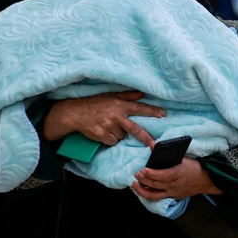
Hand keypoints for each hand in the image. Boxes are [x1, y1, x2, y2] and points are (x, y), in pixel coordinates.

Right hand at [43, 91, 163, 145]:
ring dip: (119, 134)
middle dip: (146, 137)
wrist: (74, 113)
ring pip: (122, 136)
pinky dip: (110, 139)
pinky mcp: (101, 135)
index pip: (139, 108)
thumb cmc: (94, 103)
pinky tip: (103, 132)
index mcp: (119, 105)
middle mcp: (116, 115)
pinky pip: (112, 141)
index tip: (163, 115)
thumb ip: (127, 96)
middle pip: (135, 129)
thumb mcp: (110, 96)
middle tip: (153, 143)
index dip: (152, 111)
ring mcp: (108, 126)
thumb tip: (142, 94)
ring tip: (109, 126)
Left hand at [131, 157, 220, 200]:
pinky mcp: (173, 197)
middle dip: (143, 180)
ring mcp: (173, 193)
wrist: (206, 180)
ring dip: (142, 191)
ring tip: (135, 185)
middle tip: (136, 174)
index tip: (142, 170)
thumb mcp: (183, 157)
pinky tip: (143, 190)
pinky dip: (149, 194)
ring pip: (154, 196)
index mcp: (178, 174)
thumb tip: (153, 144)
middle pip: (155, 185)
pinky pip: (159, 197)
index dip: (150, 174)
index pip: (161, 176)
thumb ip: (167, 152)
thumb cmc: (194, 167)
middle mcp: (174, 185)